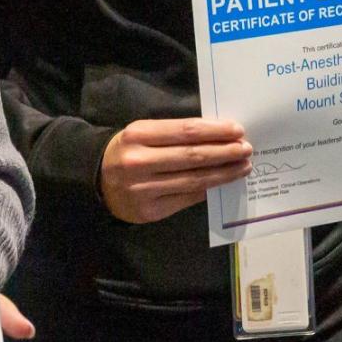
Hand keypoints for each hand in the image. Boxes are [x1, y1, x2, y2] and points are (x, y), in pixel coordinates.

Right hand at [99, 118, 251, 223]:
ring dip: (223, 173)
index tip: (238, 130)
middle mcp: (139, 162)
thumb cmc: (128, 151)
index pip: (186, 131)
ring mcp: (144, 189)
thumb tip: (217, 137)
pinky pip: (186, 198)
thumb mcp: (143, 134)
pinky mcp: (150, 211)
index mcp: (138, 135)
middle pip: (193, 156)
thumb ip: (174, 134)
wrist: (95, 180)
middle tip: (246, 149)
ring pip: (193, 180)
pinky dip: (207, 189)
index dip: (215, 131)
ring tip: (243, 167)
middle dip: (225, 152)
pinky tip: (222, 182)